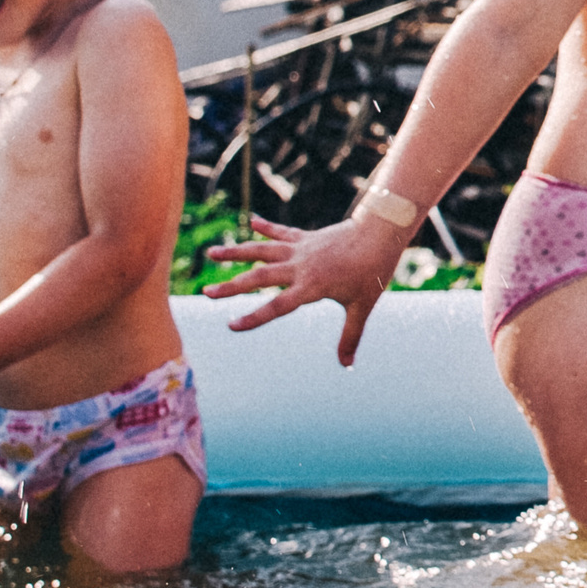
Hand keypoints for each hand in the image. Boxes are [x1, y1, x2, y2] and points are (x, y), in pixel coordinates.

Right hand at [204, 212, 408, 366]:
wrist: (380, 233)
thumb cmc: (373, 271)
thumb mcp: (362, 306)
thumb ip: (350, 336)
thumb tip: (347, 366)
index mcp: (312, 286)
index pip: (278, 305)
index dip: (254, 317)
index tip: (231, 325)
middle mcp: (300, 266)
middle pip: (259, 277)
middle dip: (232, 286)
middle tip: (206, 292)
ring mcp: (300, 249)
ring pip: (261, 250)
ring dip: (236, 252)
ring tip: (210, 254)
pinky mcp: (305, 237)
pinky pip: (282, 233)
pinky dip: (267, 227)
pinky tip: (252, 221)